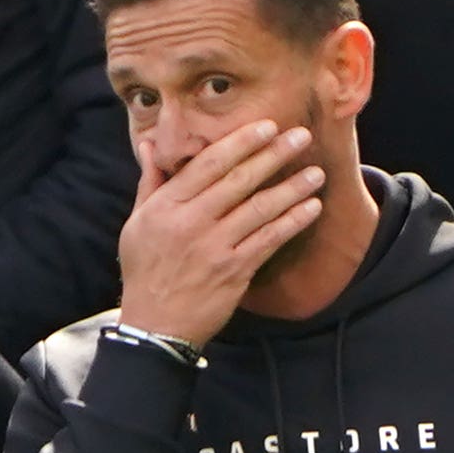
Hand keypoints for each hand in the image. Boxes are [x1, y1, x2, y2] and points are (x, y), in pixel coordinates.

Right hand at [116, 120, 324, 345]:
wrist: (156, 325)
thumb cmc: (145, 271)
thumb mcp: (137, 224)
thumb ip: (149, 183)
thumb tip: (147, 146)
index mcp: (166, 206)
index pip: (208, 164)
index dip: (240, 142)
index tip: (266, 126)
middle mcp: (191, 222)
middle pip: (239, 180)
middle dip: (273, 155)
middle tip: (301, 136)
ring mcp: (215, 247)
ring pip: (260, 208)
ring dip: (292, 188)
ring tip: (316, 173)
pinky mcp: (234, 271)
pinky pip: (269, 240)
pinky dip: (292, 222)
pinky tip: (312, 208)